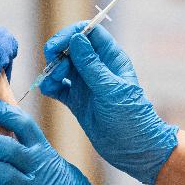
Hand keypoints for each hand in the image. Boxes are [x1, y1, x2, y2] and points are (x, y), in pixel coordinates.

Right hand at [40, 23, 177, 184]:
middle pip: (72, 47)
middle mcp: (97, 68)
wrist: (136, 151)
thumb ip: (92, 66)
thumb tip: (76, 38)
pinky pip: (59, 87)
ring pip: (62, 66)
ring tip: (51, 82)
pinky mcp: (77, 101)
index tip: (58, 46)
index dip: (72, 33)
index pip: (90, 32)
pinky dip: (50, 86)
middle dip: (58, 52)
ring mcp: (86, 84)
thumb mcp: (111, 91)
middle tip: (52, 64)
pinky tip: (48, 90)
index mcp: (111, 59)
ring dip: (52, 70)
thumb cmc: (133, 120)